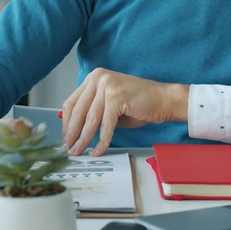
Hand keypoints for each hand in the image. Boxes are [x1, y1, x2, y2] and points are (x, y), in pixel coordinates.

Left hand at [61, 68, 188, 156]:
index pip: (72, 102)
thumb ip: (94, 111)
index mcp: (95, 77)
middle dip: (72, 134)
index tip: (65, 138)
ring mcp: (107, 86)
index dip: (66, 123)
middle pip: (78, 111)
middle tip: (69, 149)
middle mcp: (98, 78)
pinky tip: (98, 151)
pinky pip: (105, 126)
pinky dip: (101, 141)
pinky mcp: (116, 98)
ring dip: (83, 140)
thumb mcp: (110, 104)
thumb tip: (75, 130)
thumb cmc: (140, 102)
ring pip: (90, 120)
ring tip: (79, 152)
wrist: (164, 99)